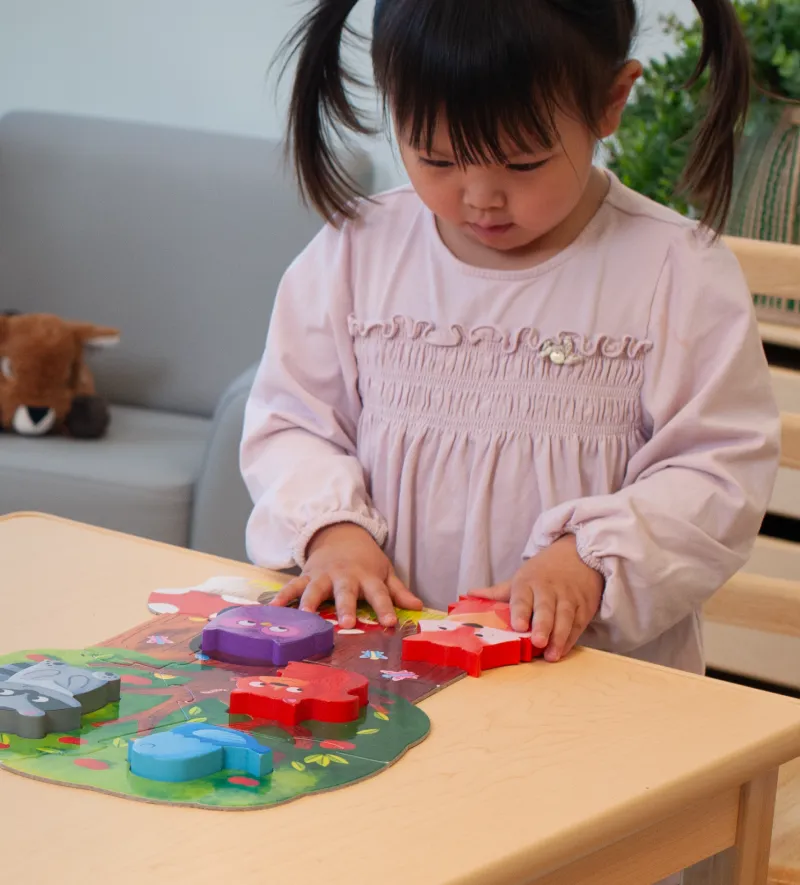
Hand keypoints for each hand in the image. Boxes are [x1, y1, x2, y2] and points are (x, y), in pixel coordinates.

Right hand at [271, 523, 422, 628]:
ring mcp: (323, 575)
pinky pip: (292, 587)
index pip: (379, 593)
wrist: (339, 534)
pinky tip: (272, 609)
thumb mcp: (384, 571)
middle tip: (347, 623)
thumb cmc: (365, 560)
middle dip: (346, 607)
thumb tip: (419, 607)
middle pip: (346, 592)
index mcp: (367, 577)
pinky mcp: (306, 575)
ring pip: (315, 590)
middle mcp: (344, 576)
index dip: (385, 608)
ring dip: (311, 603)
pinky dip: (282, 597)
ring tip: (306, 618)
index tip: (390, 622)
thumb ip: (398, 591)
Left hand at [469, 535, 602, 662]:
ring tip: (551, 655)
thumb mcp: (521, 577)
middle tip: (537, 642)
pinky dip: (570, 638)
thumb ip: (498, 592)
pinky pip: (577, 624)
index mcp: (528, 582)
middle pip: (546, 608)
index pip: (522, 596)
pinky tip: (562, 650)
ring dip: (559, 637)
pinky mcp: (584, 606)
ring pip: (565, 617)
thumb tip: (469, 594)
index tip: (518, 625)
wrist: (579, 554)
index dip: (520, 611)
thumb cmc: (543, 571)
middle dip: (542, 625)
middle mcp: (549, 589)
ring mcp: (568, 597)